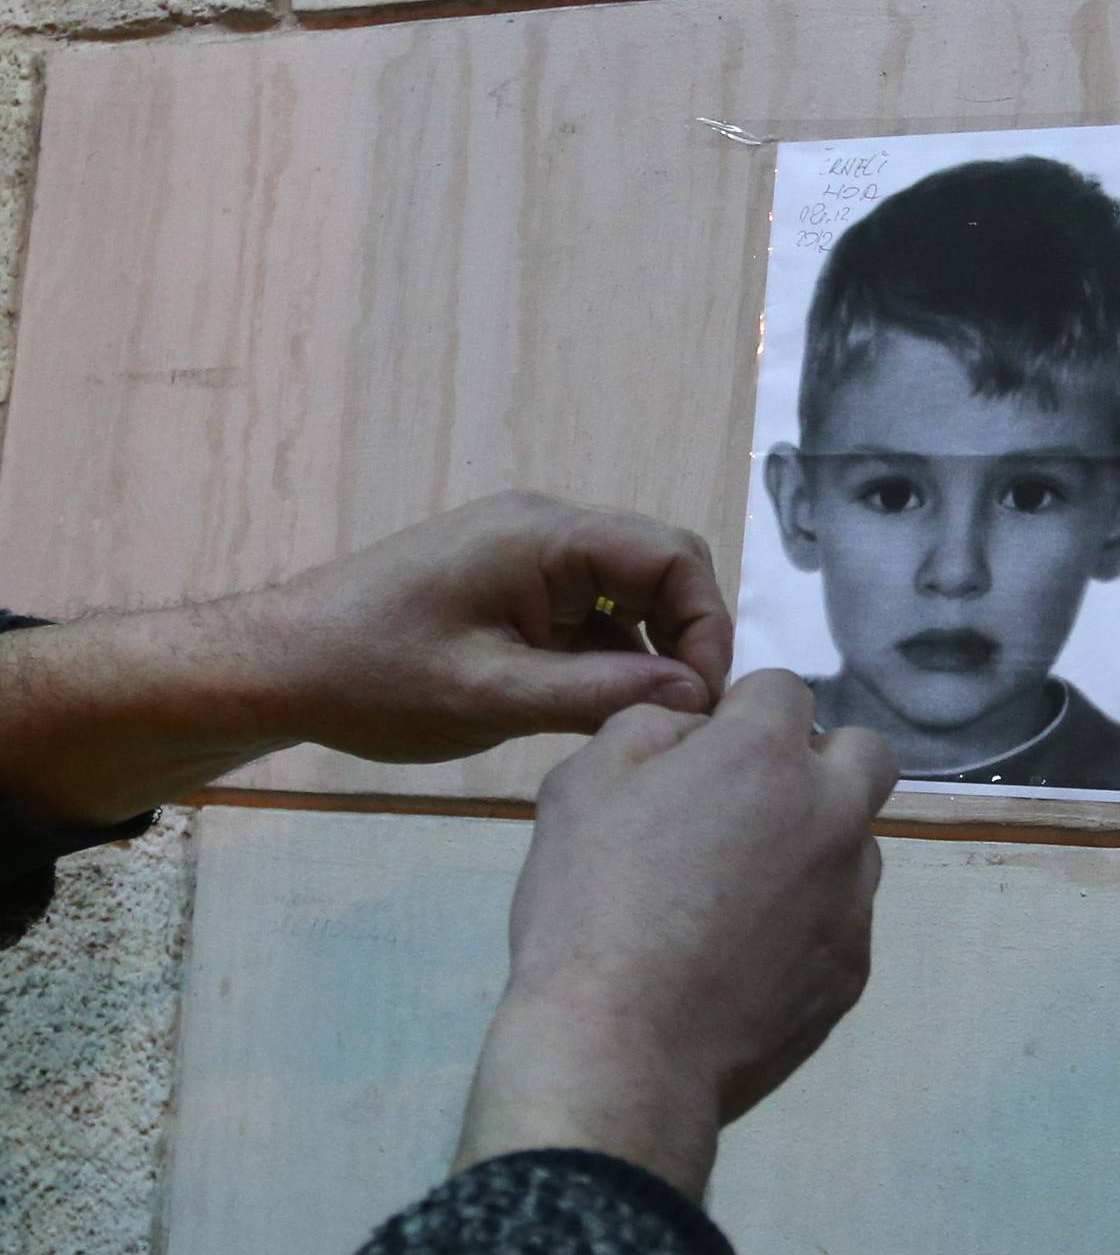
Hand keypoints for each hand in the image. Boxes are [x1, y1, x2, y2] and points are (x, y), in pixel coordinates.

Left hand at [0, 493, 730, 829]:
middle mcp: (545, 530)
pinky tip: (594, 713)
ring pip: (626, 595)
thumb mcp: (493, 696)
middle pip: (658, 570)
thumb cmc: (373, 677)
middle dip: (683, 640)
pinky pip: (586, 612)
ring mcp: (526, 556)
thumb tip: (695, 693)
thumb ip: (598, 694)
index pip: (672, 556)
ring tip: (639, 724)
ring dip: (644, 654)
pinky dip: (604, 657)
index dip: (704, 625)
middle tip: (682, 717)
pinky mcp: (509, 586)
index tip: (700, 699)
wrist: (280, 666)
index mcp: (545, 536)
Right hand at [457, 672, 897, 1198]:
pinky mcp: (854, 967)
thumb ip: (649, 728)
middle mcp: (830, 814)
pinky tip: (741, 961)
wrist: (622, 1052)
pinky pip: (841, 919)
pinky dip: (804, 924)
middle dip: (817, 762)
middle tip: (748, 808)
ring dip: (812, 847)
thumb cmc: (589, 908)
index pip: (784, 688)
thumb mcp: (580, 786)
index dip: (740, 714)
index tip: (704, 755)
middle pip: (863, 753)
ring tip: (734, 901)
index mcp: (764, 756)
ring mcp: (852, 896)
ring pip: (855, 841)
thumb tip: (695, 731)